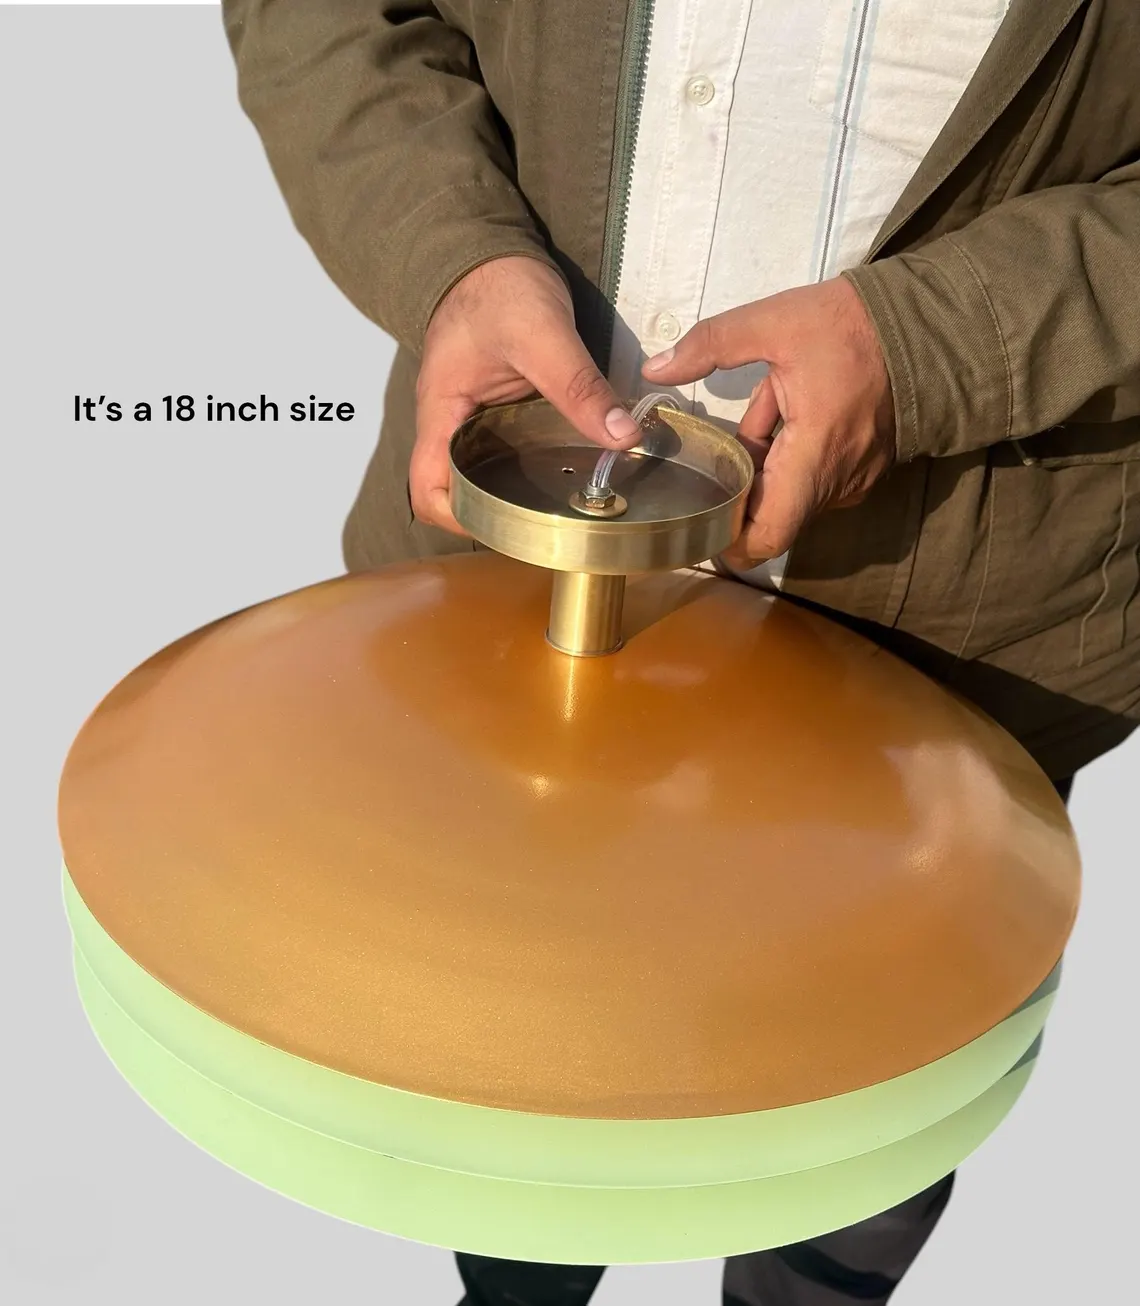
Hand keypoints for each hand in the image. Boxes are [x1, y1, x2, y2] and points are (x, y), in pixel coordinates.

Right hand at [412, 256, 642, 532]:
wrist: (492, 249)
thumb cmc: (497, 285)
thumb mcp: (542, 335)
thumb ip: (579, 387)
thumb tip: (621, 436)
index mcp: (442, 410)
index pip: (427, 487)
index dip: (456, 517)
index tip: (500, 527)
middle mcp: (452, 421)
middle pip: (457, 488)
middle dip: (495, 512)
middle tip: (549, 525)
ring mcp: (475, 416)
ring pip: (486, 470)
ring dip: (518, 490)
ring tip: (565, 505)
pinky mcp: (499, 408)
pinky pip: (509, 448)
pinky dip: (535, 462)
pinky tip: (572, 466)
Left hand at [642, 277, 895, 567]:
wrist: (929, 322)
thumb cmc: (852, 325)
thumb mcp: (775, 322)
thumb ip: (711, 345)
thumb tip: (655, 369)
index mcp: (814, 455)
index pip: (769, 534)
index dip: (731, 543)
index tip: (701, 525)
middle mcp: (836, 480)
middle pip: (773, 513)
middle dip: (739, 493)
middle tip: (707, 461)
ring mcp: (855, 478)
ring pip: (792, 493)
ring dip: (764, 468)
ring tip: (751, 420)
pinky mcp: (866, 468)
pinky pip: (816, 478)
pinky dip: (790, 458)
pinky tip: (780, 414)